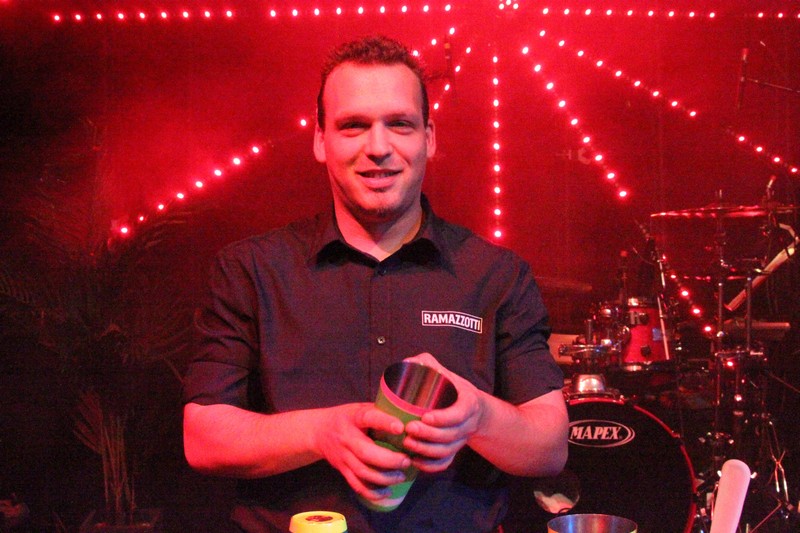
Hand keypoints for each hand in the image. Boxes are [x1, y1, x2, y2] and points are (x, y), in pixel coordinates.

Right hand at [314, 403, 411, 501]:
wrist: (318, 431)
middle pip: (366, 453)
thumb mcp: (360, 408)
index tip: (400, 428)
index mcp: (353, 418)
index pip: (368, 418)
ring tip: (401, 476)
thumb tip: (408, 416)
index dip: (384, 422)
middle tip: (406, 461)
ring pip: (363, 472)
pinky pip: (357, 484)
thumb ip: (380, 412)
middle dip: (389, 460)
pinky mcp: (342, 470)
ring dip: (384, 478)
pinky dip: (373, 492)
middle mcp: (346, 438)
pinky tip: (387, 491)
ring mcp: (343, 456)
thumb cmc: (347, 418)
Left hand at [399, 353, 485, 472]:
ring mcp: (462, 440)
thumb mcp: (445, 373)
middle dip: (428, 435)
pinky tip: (414, 460)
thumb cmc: (453, 388)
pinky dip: (430, 465)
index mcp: (469, 403)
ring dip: (426, 451)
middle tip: (408, 429)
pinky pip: (445, 463)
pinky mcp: (455, 451)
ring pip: (446, 451)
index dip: (442, 418)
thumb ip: (427, 364)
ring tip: (406, 443)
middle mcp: (468, 424)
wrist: (474, 410)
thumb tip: (407, 362)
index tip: (424, 416)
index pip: (459, 414)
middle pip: (450, 435)